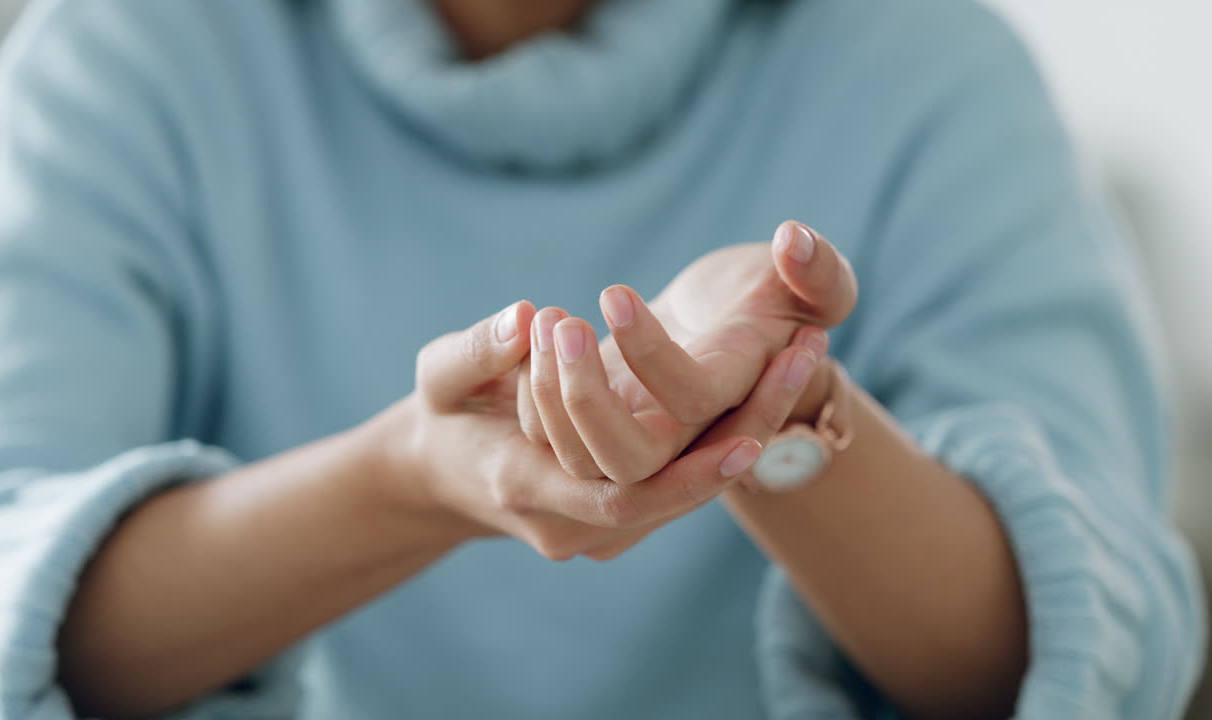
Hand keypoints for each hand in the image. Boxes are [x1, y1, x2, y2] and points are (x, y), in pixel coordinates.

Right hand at [403, 302, 769, 560]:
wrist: (442, 473)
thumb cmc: (441, 416)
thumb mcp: (440, 376)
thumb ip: (478, 349)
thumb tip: (526, 318)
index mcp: (523, 488)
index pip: (620, 494)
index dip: (688, 472)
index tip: (749, 435)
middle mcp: (572, 524)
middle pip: (677, 494)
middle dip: (745, 432)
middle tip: (804, 356)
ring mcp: (600, 527)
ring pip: (690, 489)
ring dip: (752, 425)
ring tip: (807, 353)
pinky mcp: (621, 512)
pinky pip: (682, 481)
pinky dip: (729, 435)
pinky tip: (779, 381)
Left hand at [517, 221, 856, 482]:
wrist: (739, 334)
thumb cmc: (784, 298)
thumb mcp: (818, 280)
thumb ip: (821, 268)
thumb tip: (793, 240)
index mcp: (736, 396)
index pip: (695, 398)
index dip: (651, 352)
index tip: (614, 292)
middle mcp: (689, 438)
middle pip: (628, 462)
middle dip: (584, 396)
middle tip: (564, 320)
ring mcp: (641, 442)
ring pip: (580, 459)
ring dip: (552, 390)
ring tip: (550, 318)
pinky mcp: (600, 432)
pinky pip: (551, 439)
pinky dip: (536, 390)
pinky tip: (536, 329)